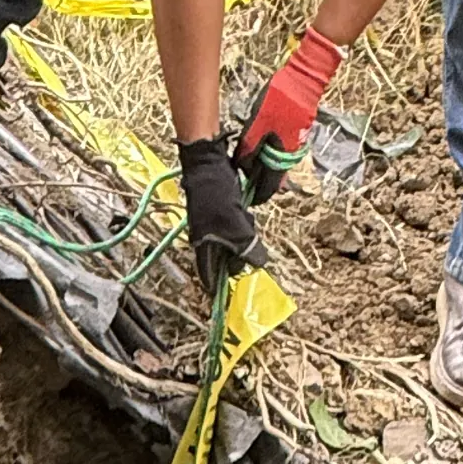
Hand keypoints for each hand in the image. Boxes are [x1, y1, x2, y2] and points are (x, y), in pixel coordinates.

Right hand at [177, 136, 266, 293]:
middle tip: (247, 236)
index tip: (229, 302)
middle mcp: (207, 241)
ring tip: (244, 217)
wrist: (206, 161)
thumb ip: (248, 247)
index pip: (210, 277)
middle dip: (241, 255)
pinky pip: (237, 228)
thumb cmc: (216, 193)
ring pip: (235, 244)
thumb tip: (259, 264)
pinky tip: (245, 211)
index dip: (219, 290)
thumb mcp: (235, 223)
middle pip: (227, 261)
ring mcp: (214, 228)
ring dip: (245, 236)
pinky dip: (244, 224)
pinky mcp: (222, 215)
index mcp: (204, 248)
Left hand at [237, 26, 343, 202]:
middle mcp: (292, 153)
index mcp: (282, 155)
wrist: (306, 77)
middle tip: (245, 181)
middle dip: (260, 180)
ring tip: (250, 165)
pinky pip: (283, 149)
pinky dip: (272, 153)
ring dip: (265, 166)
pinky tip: (263, 147)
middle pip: (274, 175)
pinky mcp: (300, 131)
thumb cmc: (280, 98)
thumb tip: (242, 167)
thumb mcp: (258, 122)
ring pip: (278, 162)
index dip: (258, 194)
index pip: (269, 185)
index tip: (249, 199)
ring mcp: (298, 142)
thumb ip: (250, 147)